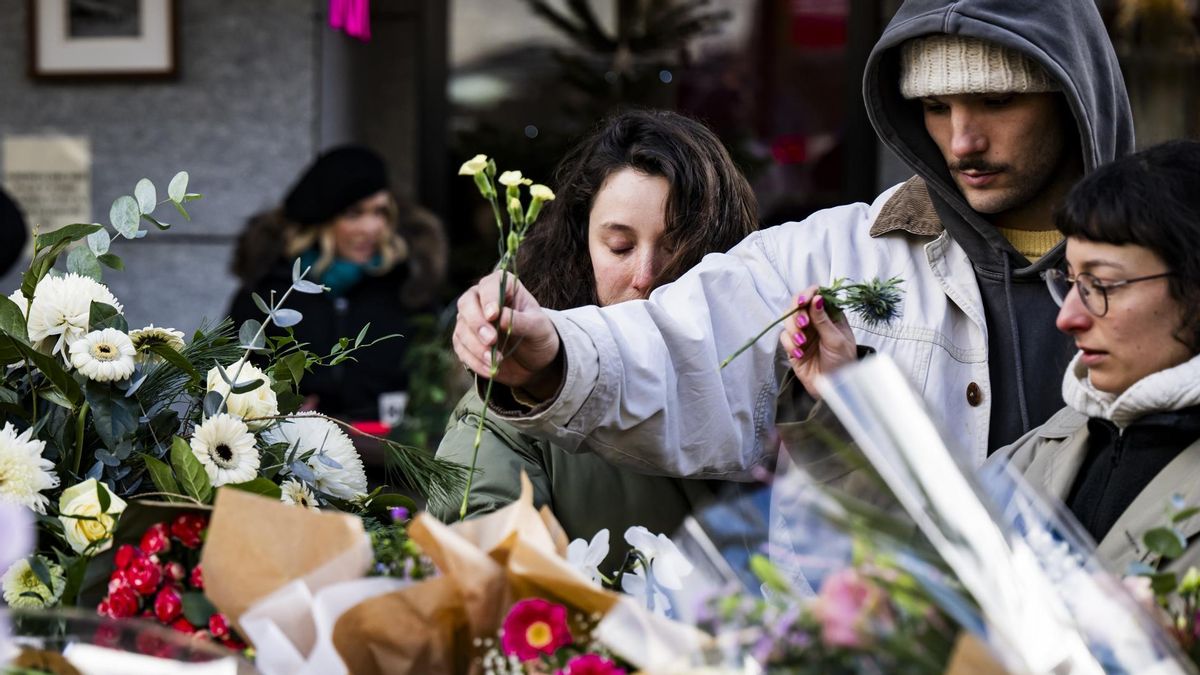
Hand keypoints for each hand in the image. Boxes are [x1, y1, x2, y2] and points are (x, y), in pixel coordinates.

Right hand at [453, 270, 562, 397]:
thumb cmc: (539, 335)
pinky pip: (461, 348)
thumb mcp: (539, 328)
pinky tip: (490, 369)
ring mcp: (471, 320)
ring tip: (495, 361)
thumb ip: (522, 321)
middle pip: (466, 303)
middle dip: (477, 323)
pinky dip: (474, 360)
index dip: (489, 298)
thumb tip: (501, 317)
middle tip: (491, 340)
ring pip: (462, 328)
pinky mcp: (465, 341)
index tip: (493, 315)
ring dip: (476, 346)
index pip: (489, 285)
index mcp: (504, 287)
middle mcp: (482, 299)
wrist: (534, 359)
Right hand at [778, 285, 857, 399]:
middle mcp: (815, 321)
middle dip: (797, 311)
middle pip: (797, 304)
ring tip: (802, 342)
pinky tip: (800, 354)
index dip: (809, 294)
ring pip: (788, 319)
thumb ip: (823, 319)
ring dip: (792, 328)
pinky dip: (790, 344)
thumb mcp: (836, 340)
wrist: (834, 388)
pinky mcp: (793, 346)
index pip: (817, 296)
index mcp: (830, 316)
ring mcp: (803, 333)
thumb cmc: (843, 363)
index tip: (805, 300)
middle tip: (803, 322)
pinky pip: (784, 338)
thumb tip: (817, 297)